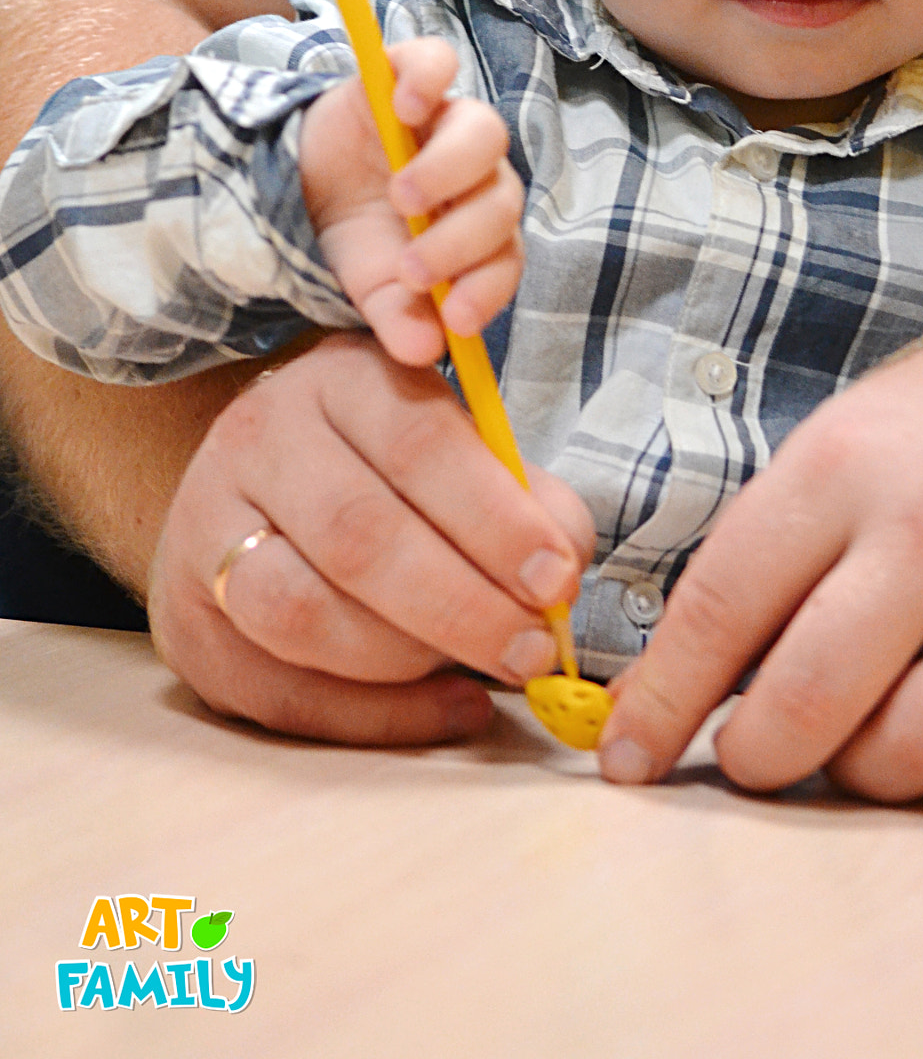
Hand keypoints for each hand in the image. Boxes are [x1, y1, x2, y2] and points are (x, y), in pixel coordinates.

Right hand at [148, 332, 595, 744]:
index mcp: (337, 379)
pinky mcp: (187, 626)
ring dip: (411, 659)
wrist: (260, 485)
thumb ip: (522, 495)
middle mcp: (258, 442)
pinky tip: (448, 708)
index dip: (494, 519)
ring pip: (302, 614)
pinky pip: (281, 693)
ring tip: (485, 668)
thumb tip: (563, 568)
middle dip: (461, 604)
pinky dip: (377, 716)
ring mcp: (206, 531)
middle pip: (357, 534)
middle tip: (533, 649)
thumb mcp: (459, 444)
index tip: (558, 578)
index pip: (416, 441)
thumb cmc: (390, 466)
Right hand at [300, 39, 523, 363]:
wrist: (300, 186)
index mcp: (478, 230)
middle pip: (502, 197)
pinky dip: (428, 78)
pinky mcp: (408, 76)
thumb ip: (399, 319)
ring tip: (403, 197)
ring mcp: (445, 121)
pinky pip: (437, 62)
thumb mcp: (369, 288)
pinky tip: (405, 108)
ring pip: (484, 133)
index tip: (455, 318)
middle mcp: (476, 174)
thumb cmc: (355, 238)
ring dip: (450, 170)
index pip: (507, 256)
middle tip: (413, 268)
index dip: (488, 288)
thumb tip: (425, 351)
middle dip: (462, 240)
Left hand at [598, 317, 922, 803]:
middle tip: (755, 751)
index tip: (628, 757)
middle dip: (758, 756)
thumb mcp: (833, 448)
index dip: (664, 699)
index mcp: (845, 466)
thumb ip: (759, 560)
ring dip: (869, 771)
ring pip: (917, 753)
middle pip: (811, 700)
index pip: (723, 606)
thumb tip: (665, 696)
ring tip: (865, 729)